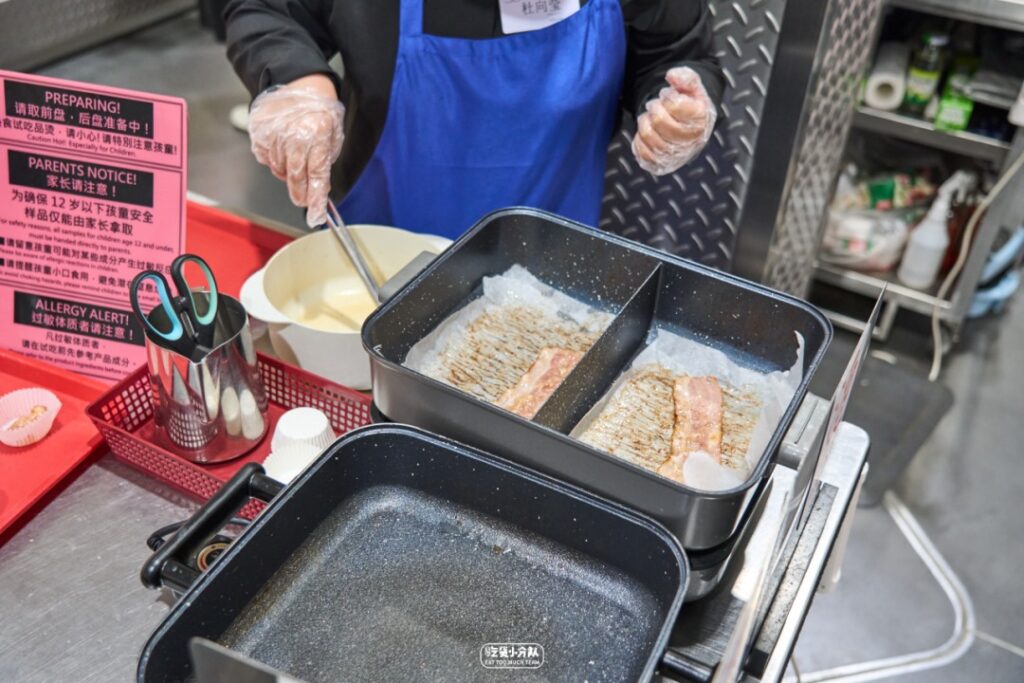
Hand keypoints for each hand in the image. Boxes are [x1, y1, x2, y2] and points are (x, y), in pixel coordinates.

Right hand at [248, 75, 344, 226]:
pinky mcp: (259, 131)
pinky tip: (282, 148)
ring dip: (287, 172)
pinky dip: (274, 160)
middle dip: (300, 193)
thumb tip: (318, 186)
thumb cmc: (320, 108)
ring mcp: (273, 133)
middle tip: (303, 200)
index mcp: (317, 134)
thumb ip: (325, 160)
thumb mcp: (333, 133)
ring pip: (278, 170)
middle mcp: (294, 135)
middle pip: (295, 177)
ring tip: (295, 156)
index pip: (316, 176)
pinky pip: (265, 158)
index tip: (315, 216)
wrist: (297, 81)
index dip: (315, 199)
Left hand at [631, 67, 716, 176]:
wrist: (692, 129)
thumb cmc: (691, 105)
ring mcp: (676, 155)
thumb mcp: (693, 87)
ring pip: (649, 135)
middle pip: (659, 120)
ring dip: (644, 122)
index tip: (668, 96)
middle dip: (653, 108)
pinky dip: (639, 140)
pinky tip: (646, 132)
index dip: (666, 96)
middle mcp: (690, 140)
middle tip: (656, 105)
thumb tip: (671, 76)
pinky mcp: (662, 165)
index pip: (674, 105)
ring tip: (650, 118)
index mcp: (700, 118)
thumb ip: (686, 77)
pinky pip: (643, 154)